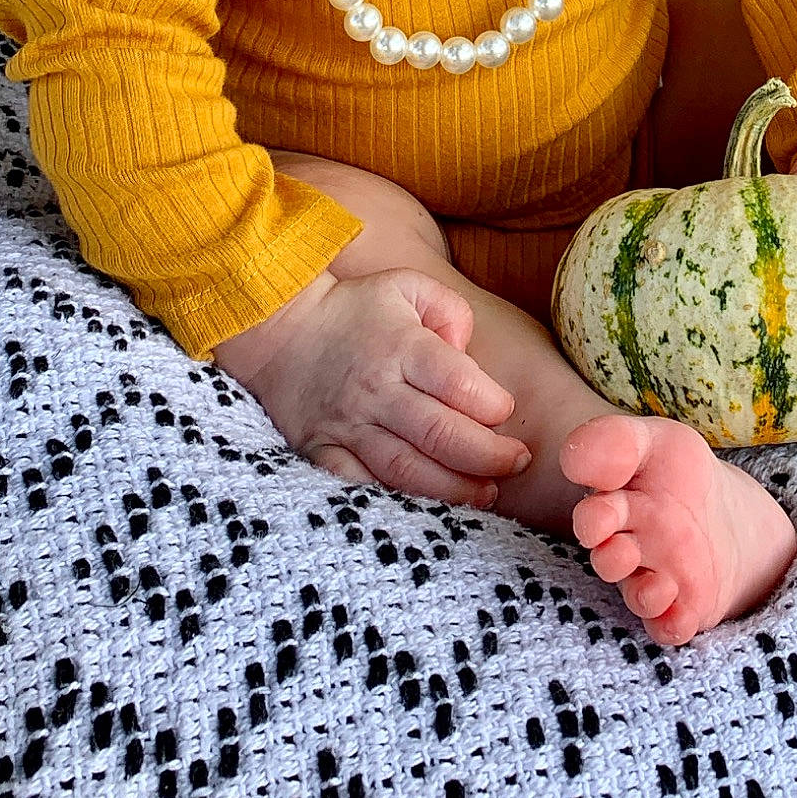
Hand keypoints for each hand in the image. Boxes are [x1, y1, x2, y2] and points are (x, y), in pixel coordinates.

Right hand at [212, 267, 530, 506]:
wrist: (280, 331)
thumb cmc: (356, 309)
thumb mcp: (407, 286)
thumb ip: (449, 310)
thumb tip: (465, 350)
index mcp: (401, 346)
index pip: (458, 383)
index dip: (492, 403)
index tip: (507, 411)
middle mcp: (376, 390)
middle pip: (439, 434)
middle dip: (488, 456)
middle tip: (516, 463)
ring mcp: (348, 426)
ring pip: (406, 469)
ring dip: (452, 489)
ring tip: (487, 495)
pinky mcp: (322, 451)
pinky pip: (360, 486)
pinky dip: (394, 501)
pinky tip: (426, 511)